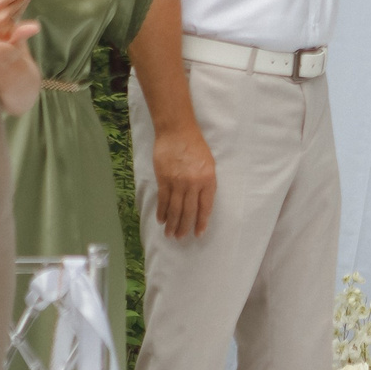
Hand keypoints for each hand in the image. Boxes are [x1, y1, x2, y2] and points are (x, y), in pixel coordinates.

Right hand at [152, 123, 216, 239]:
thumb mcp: (208, 163)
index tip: (198, 233)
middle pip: (189, 211)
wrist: (177, 131)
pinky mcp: (164, 179)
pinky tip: (161, 219)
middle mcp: (193, 184)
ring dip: (172, 223)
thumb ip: (206, 182)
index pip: (205, 207)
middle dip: (185, 227)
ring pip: (175, 208)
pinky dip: (162, 211)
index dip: (201, 222)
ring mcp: (177, 182)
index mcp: (208, 180)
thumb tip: (200, 200)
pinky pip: (163, 200)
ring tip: (170, 234)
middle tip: (180, 237)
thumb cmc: (195, 145)